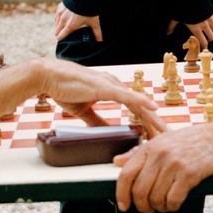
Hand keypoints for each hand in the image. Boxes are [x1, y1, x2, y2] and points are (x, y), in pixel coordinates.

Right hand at [40, 58, 163, 137]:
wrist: (49, 77)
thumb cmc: (64, 89)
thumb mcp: (84, 110)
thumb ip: (96, 120)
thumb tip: (106, 131)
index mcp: (110, 90)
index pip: (133, 107)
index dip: (145, 121)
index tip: (154, 133)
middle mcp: (114, 85)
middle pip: (139, 106)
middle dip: (152, 122)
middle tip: (164, 135)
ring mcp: (110, 85)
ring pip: (136, 102)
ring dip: (151, 116)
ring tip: (162, 128)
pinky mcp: (104, 86)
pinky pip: (126, 96)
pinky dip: (140, 101)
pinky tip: (152, 107)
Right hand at [54, 3, 102, 42]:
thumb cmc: (89, 10)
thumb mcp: (94, 22)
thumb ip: (97, 33)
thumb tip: (100, 41)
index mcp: (70, 26)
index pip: (60, 37)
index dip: (61, 40)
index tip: (64, 41)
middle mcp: (63, 20)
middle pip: (56, 32)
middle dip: (60, 33)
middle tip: (66, 34)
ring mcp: (60, 13)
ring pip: (56, 24)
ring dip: (59, 26)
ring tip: (66, 26)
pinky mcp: (59, 7)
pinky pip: (56, 16)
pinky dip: (59, 18)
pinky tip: (65, 18)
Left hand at [114, 125, 212, 212]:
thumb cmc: (189, 141)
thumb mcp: (161, 141)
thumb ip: (137, 153)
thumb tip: (116, 162)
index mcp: (149, 147)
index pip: (126, 174)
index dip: (121, 194)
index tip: (124, 205)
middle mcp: (159, 155)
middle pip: (139, 191)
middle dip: (142, 206)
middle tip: (148, 208)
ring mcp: (174, 164)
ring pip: (155, 198)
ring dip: (158, 207)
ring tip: (163, 204)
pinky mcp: (189, 174)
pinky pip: (173, 200)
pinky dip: (172, 206)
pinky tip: (174, 203)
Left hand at [166, 12, 212, 49]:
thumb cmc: (181, 8)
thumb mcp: (175, 18)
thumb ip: (172, 26)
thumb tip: (167, 33)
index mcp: (195, 28)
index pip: (203, 41)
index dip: (203, 46)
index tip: (203, 47)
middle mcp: (204, 25)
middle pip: (212, 37)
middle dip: (208, 38)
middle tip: (205, 37)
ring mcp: (209, 18)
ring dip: (211, 29)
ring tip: (206, 27)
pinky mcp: (212, 12)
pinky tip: (208, 19)